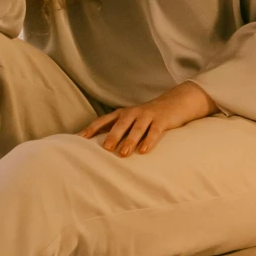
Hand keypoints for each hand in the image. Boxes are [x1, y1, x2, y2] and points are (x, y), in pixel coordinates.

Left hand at [81, 80, 214, 156]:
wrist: (176, 102)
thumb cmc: (148, 116)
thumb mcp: (132, 119)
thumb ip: (117, 129)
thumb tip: (97, 147)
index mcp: (123, 113)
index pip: (104, 120)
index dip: (92, 129)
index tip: (80, 139)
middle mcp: (134, 113)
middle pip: (121, 124)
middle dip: (113, 136)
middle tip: (105, 148)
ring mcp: (148, 115)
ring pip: (137, 128)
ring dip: (130, 140)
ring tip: (123, 153)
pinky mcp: (162, 120)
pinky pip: (155, 131)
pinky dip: (149, 141)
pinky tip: (144, 151)